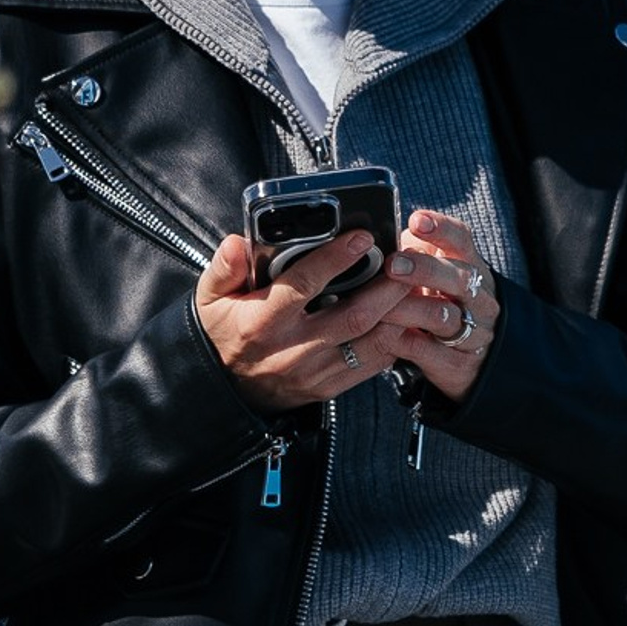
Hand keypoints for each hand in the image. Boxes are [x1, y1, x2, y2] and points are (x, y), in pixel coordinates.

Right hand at [196, 224, 452, 412]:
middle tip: (408, 261)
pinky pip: (371, 365)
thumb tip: (238, 242)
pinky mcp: (328, 387)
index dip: (336, 259)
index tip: (363, 236)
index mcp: (262, 321)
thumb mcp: (211, 299)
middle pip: (353, 316)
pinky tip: (405, 318)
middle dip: (387, 287)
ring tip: (415, 286)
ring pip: (370, 343)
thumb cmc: (222, 332)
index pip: (304, 285)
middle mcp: (292, 348)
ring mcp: (313, 371)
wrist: (222, 389)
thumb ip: (224, 268)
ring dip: (398, 314)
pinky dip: (393, 341)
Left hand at [379, 209, 501, 405]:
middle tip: (393, 264)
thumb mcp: (440, 276)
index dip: (442, 229)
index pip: (463, 241)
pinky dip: (402, 342)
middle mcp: (478, 299)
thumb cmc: (447, 304)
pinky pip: (428, 352)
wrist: (479, 359)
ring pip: (443, 317)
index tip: (417, 220)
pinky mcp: (457, 364)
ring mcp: (472, 332)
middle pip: (460, 278)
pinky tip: (381, 334)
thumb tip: (379, 234)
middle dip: (425, 269)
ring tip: (379, 306)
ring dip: (408, 309)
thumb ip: (415, 254)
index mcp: (471, 269)